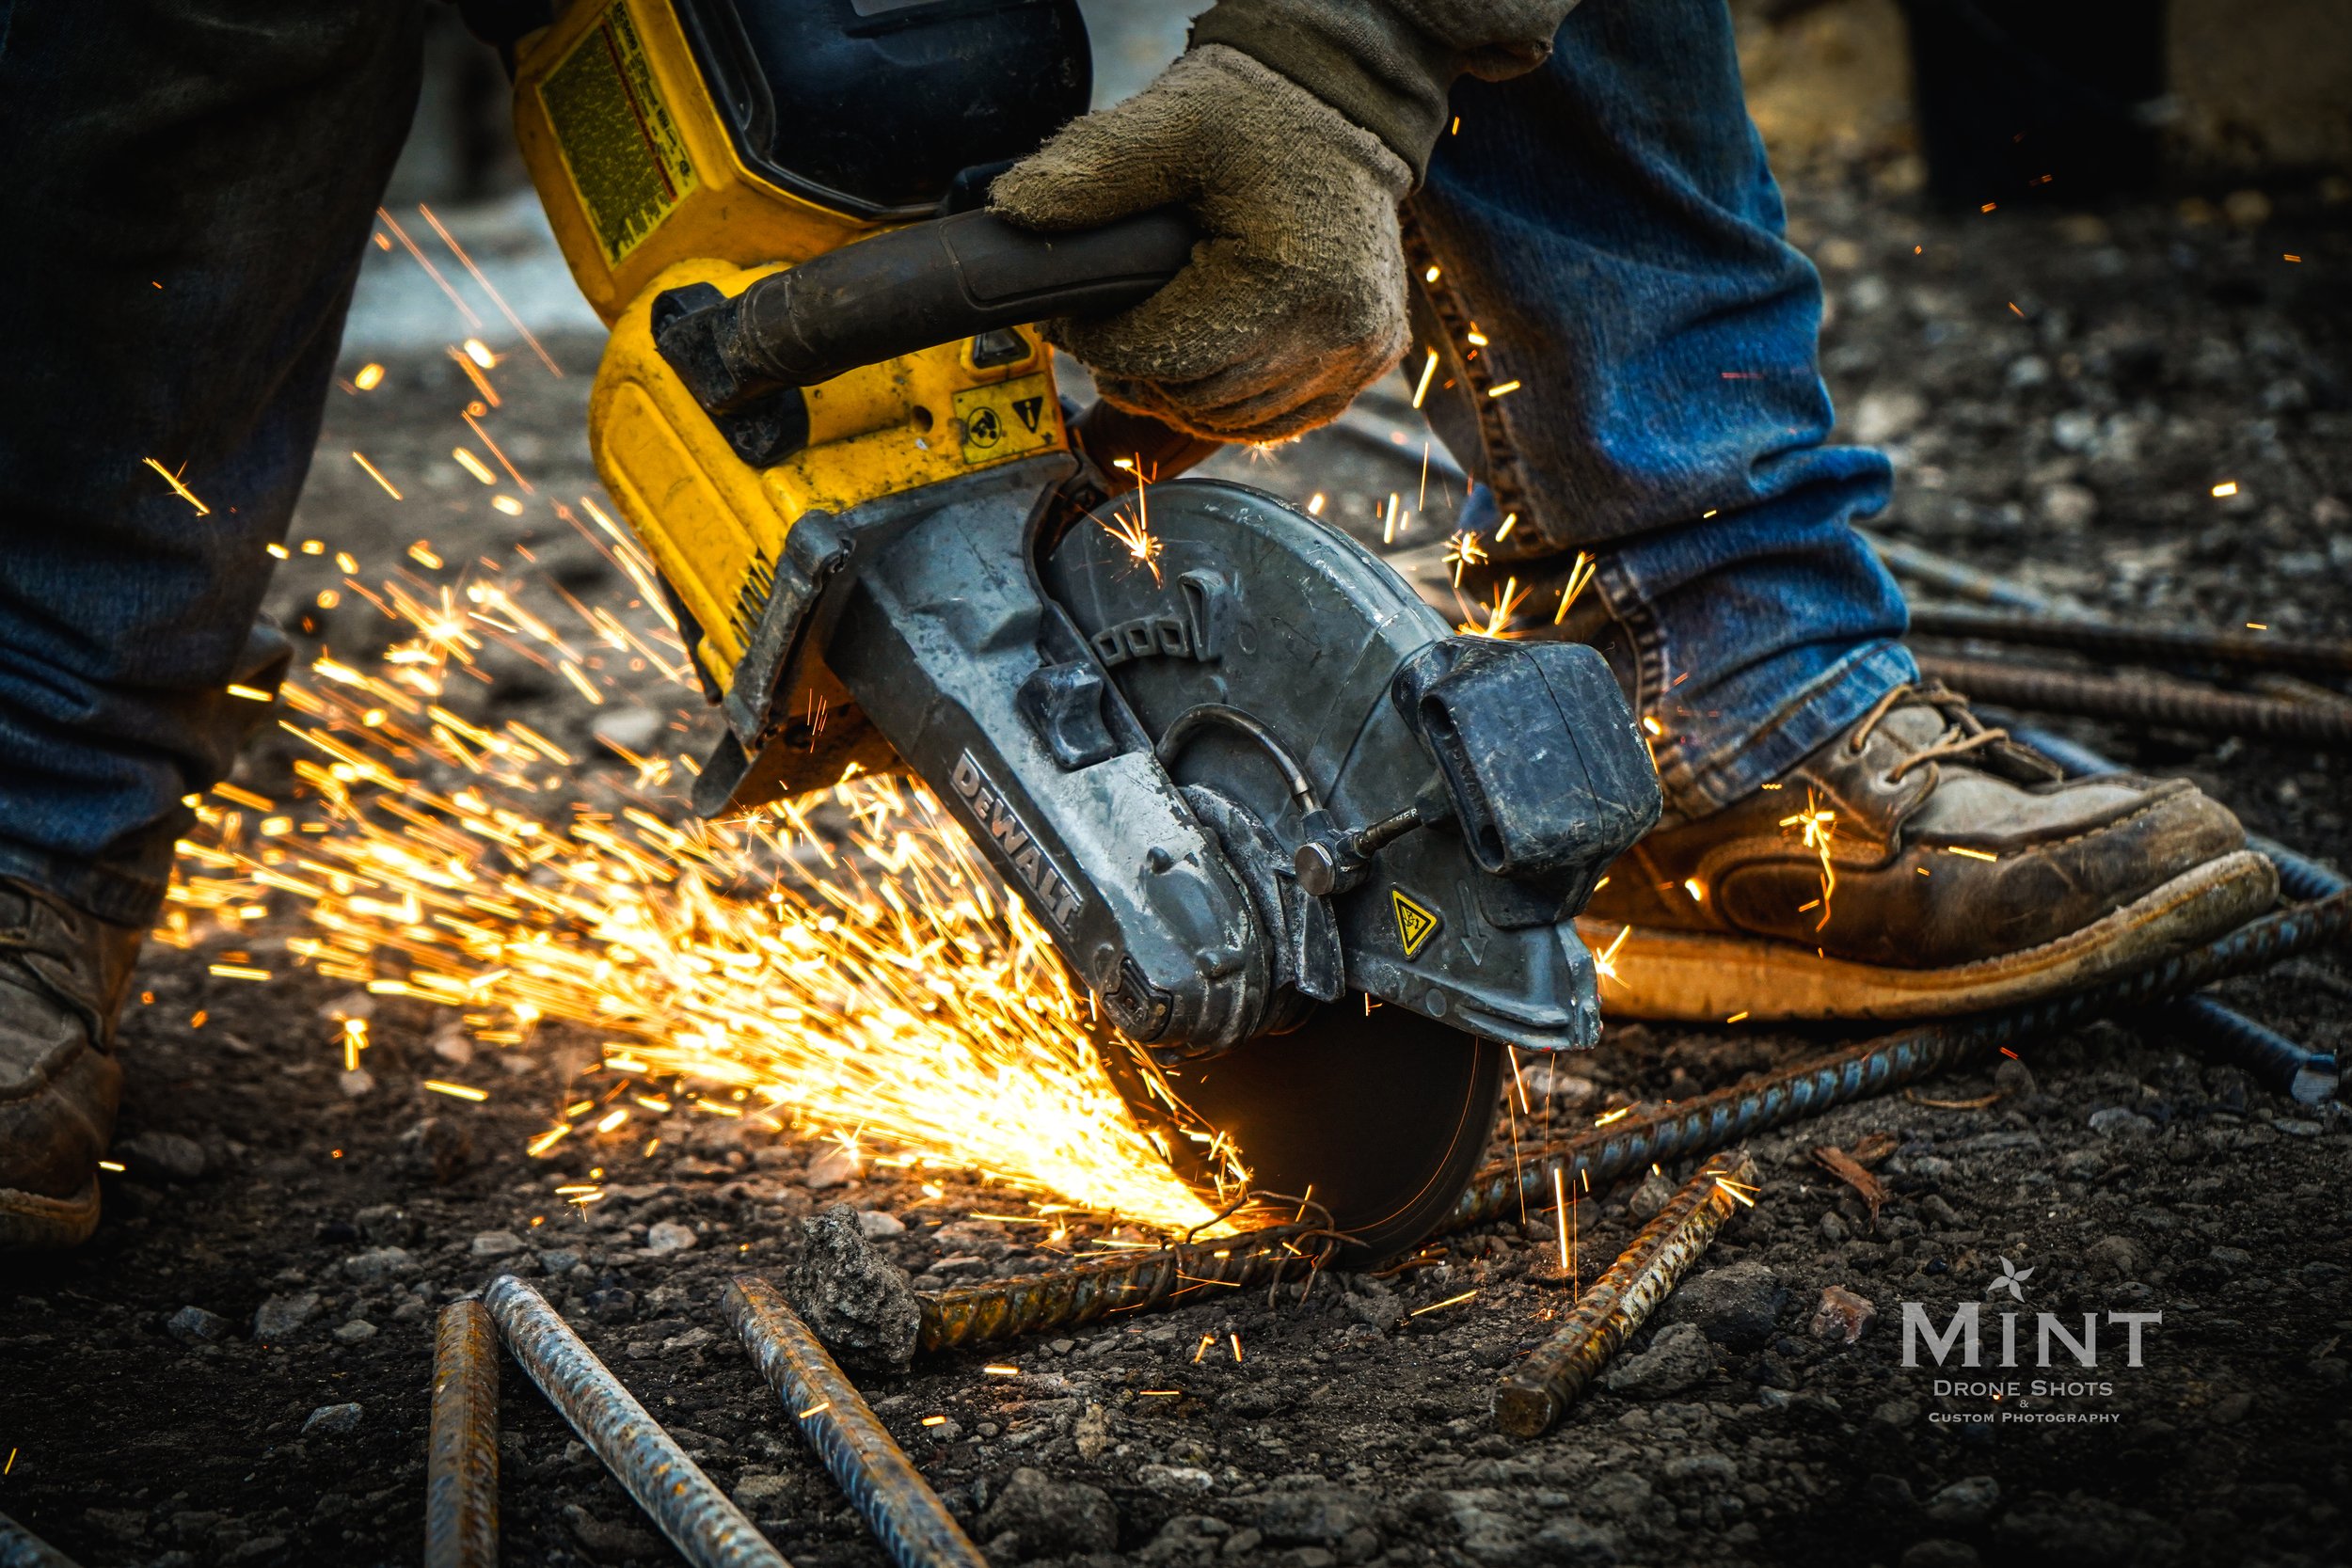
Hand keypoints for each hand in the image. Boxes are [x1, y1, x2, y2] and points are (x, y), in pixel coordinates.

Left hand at [989, 44, 1411, 444]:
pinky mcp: (1369, 359)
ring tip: (1153, 340)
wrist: (1342, 107)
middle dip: (1137, 370)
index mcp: (1284, 279)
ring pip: (1231, 421)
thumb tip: (1012, 213)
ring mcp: (1358, 351)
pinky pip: (1277, 421)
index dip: (1097, 342)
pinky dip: (1231, 403)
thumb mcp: (1163, 127)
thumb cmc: (1253, 115)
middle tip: (1105, 326)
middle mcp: (1335, 328)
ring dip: (1181, 393)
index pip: (1159, 355)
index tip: (1070, 314)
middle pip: (1193, 398)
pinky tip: (1207, 359)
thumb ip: (1086, 176)